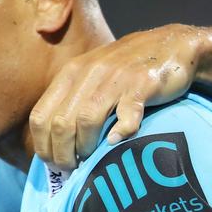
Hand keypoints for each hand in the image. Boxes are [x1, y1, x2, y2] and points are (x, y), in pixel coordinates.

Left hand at [29, 24, 202, 169]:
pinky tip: (117, 141)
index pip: (40, 116)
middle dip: (62, 153)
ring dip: (86, 147)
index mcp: (69, 74)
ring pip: (86, 120)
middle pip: (61, 123)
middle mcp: (87, 74)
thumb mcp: (89, 77)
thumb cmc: (125, 69)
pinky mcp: (142, 84)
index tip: (52, 162)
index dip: (42, 144)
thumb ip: (72, 101)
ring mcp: (114, 78)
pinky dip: (121, 132)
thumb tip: (54, 143)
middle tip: (71, 168)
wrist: (171, 43)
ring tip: (91, 159)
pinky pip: (127, 114)